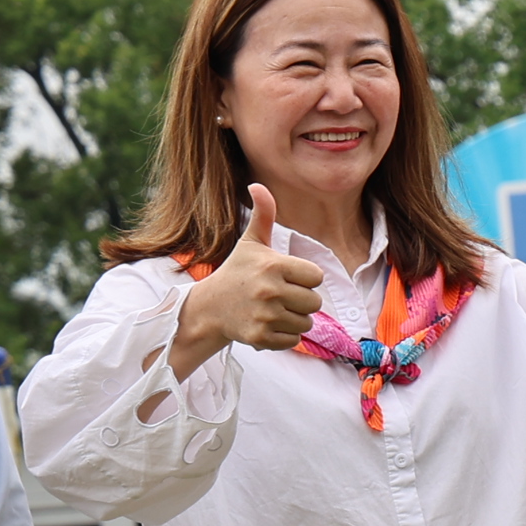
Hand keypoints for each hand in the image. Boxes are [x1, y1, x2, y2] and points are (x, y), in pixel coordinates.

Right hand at [173, 185, 324, 373]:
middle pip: (315, 303)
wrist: (209, 308)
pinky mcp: (260, 337)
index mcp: (273, 265)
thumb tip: (257, 185)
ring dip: (294, 319)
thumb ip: (263, 215)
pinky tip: (267, 324)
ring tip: (273, 310)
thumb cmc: (237, 272)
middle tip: (280, 296)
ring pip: (306, 323)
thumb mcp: (251, 243)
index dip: (305, 278)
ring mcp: (264, 315)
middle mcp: (269, 290)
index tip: (287, 277)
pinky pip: (293, 341)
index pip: (316, 277)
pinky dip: (284, 336)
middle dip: (301, 301)